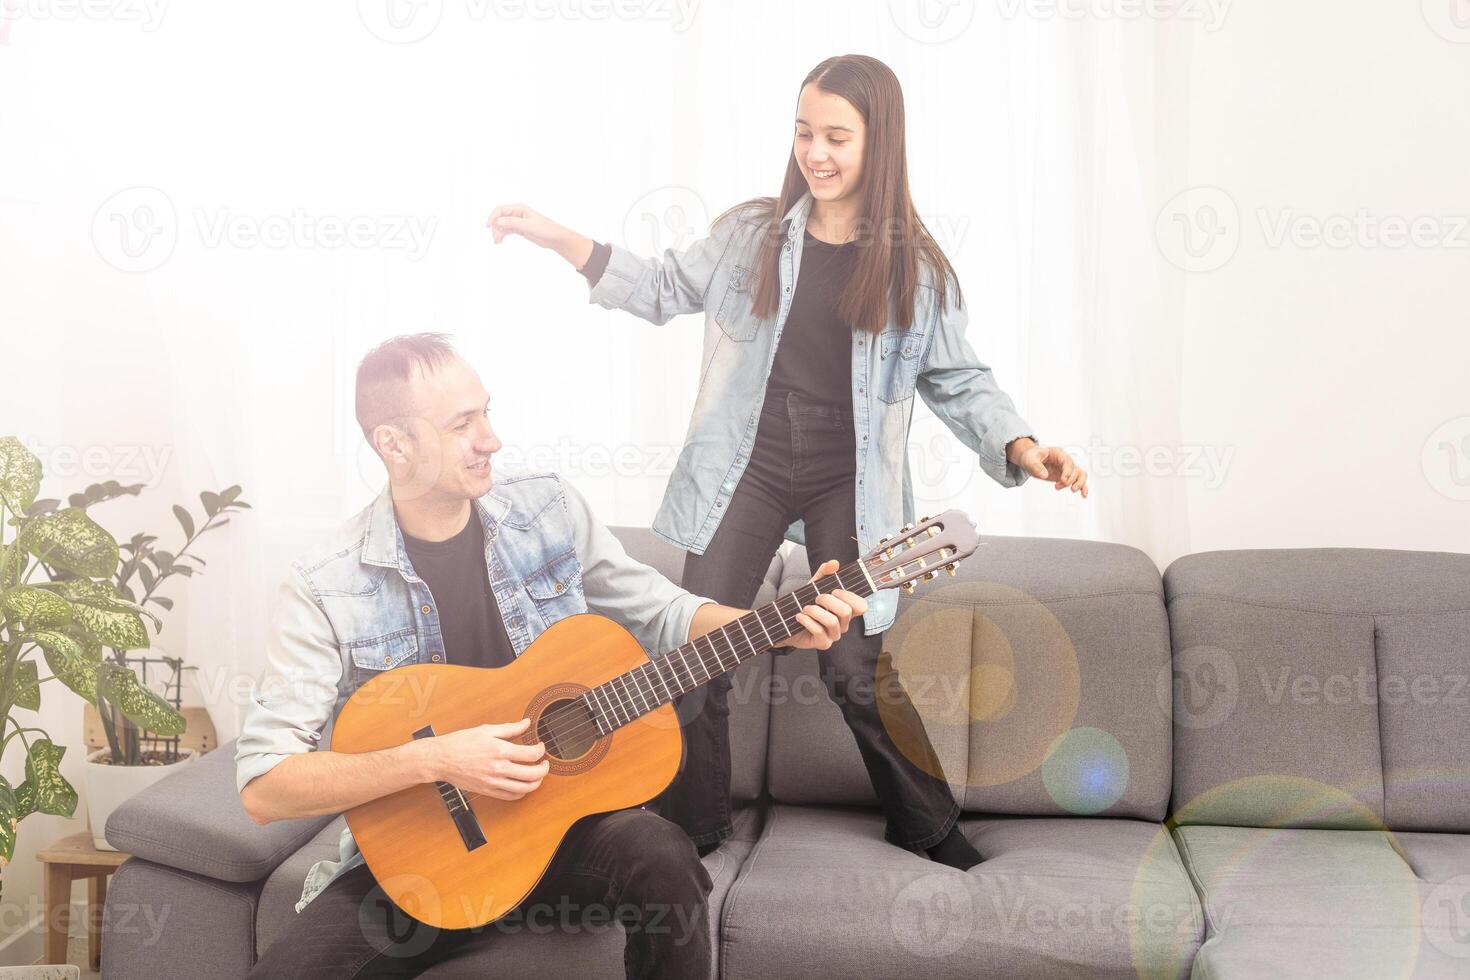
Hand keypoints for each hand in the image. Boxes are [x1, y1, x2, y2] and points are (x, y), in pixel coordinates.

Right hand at [423, 718, 548, 801]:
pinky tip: (522, 785)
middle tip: (544, 763)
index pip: (531, 755)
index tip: (540, 747)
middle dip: (544, 769)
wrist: (441, 759)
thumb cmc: (460, 742)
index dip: (541, 751)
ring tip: (537, 775)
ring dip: (536, 783)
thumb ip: (510, 728)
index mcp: (500, 750)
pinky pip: (510, 796)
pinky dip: (521, 793)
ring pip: (524, 789)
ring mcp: (493, 782)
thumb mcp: (486, 730)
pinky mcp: (487, 791)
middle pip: (532, 774)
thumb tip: (526, 723)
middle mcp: (498, 768)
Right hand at [486, 203, 591, 267]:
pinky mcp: (520, 229)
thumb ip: (514, 223)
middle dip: (496, 227)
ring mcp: (518, 221)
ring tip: (497, 242)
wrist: (555, 238)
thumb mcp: (529, 226)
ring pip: (502, 225)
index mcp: (520, 208)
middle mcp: (517, 213)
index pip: (501, 209)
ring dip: (498, 232)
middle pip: (500, 217)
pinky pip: (507, 230)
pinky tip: (500, 241)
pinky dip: (502, 234)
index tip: (488, 226)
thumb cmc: (546, 229)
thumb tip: (498, 220)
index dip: (493, 216)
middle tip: (496, 238)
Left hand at [785, 559, 868, 650]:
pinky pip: (819, 631)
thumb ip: (824, 573)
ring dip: (815, 611)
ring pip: (832, 621)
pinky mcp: (823, 644)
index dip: (850, 596)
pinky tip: (800, 617)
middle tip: (816, 598)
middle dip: (828, 600)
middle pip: (846, 611)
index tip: (835, 590)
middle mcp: (843, 624)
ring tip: (805, 608)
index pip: (861, 606)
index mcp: (846, 610)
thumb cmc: (806, 604)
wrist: (787, 622)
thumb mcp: (814, 586)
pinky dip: (807, 621)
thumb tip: (834, 563)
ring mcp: (834, 635)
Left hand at [1012, 441, 1087, 497]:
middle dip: (1070, 479)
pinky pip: (1078, 481)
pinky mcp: (1065, 477)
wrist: (1030, 459)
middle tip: (1060, 485)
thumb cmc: (1031, 456)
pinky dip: (1082, 487)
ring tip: (1073, 490)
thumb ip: (1036, 466)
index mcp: (1058, 454)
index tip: (1063, 480)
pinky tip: (1083, 494)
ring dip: (1079, 483)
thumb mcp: (1030, 459)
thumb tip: (1044, 475)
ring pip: (1080, 475)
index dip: (1067, 472)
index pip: (1068, 462)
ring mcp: (1066, 469)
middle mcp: (1065, 461)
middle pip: (1075, 469)